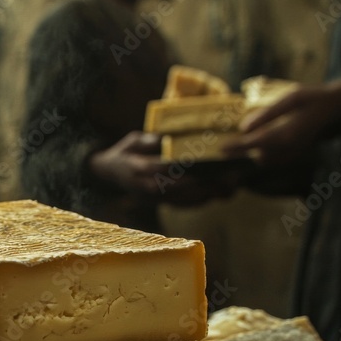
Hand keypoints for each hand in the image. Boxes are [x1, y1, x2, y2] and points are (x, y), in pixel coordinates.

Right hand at [87, 131, 237, 205]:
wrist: (108, 174)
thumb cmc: (125, 153)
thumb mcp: (134, 140)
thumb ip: (152, 140)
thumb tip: (173, 134)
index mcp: (140, 169)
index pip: (169, 169)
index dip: (191, 168)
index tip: (213, 162)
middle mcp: (148, 187)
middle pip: (183, 188)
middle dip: (208, 185)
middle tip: (232, 178)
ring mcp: (155, 198)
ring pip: (186, 200)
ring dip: (210, 195)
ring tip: (232, 188)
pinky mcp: (160, 204)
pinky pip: (183, 206)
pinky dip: (202, 201)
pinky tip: (218, 195)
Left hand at [223, 78, 340, 163]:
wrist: (336, 110)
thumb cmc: (313, 98)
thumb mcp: (292, 97)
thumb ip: (268, 113)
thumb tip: (244, 127)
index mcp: (288, 133)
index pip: (256, 143)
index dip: (237, 147)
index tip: (221, 149)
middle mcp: (289, 148)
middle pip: (256, 155)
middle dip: (241, 152)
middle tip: (222, 148)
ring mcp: (292, 154)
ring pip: (263, 159)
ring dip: (251, 153)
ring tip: (237, 143)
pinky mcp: (292, 155)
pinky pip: (271, 159)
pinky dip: (260, 153)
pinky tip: (254, 142)